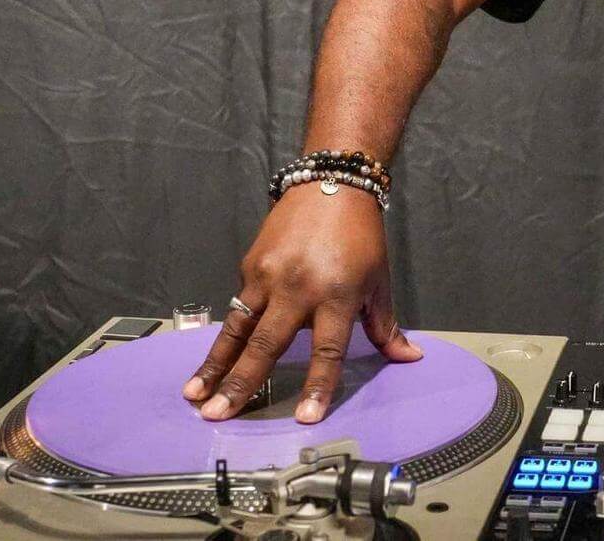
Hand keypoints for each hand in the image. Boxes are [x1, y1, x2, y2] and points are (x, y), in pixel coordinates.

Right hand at [181, 182, 421, 422]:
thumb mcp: (379, 280)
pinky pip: (239, 305)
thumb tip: (409, 357)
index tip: (305, 418)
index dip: (318, 386)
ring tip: (194, 394)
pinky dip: (224, 335)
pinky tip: (209, 362)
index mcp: (337, 295)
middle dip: (240, 384)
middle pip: (267, 344)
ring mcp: (269, 275)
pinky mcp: (250, 265)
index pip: (328, 351)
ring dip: (214, 364)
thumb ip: (385, 325)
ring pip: (238, 328)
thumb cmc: (361, 237)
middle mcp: (299, 288)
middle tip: (217, 415)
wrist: (332, 185)